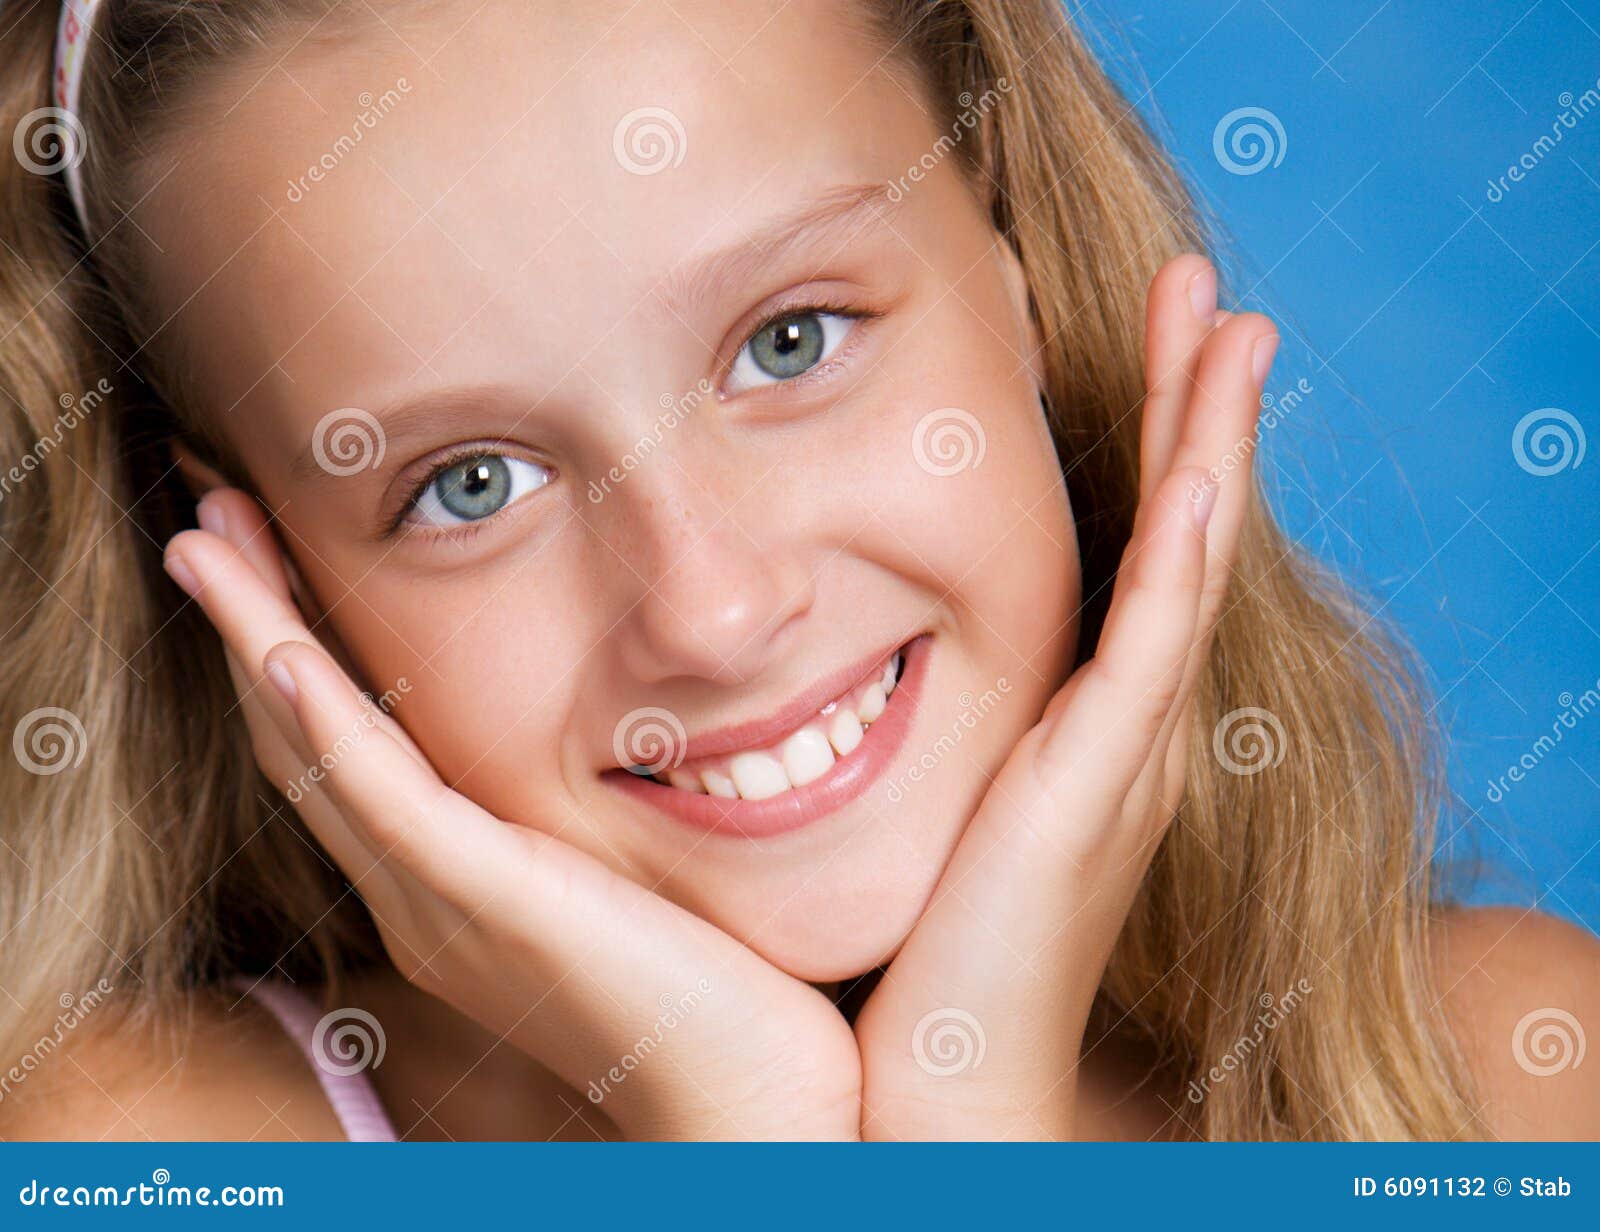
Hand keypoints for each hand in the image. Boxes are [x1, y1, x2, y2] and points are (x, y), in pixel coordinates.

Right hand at [164, 499, 860, 1140]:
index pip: (345, 753)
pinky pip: (389, 805)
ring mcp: (444, 906)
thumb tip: (608, 745)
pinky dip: (330, 724)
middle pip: (301, 741)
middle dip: (250, 623)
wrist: (746, 1102)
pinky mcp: (492, 906)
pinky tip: (284, 653)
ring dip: (256, 640)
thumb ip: (578, 822)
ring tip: (206, 538)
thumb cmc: (710, 990)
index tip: (268, 559)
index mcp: (447, 890)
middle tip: (207, 519)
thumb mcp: (620, 882)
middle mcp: (419, 898)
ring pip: (318, 755)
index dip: (292, 653)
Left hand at [853, 254, 1274, 1138]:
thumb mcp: (933, 805)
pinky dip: (1183, 557)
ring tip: (1231, 325)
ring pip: (1191, 564)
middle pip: (1188, 533)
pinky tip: (1198, 471)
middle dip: (1204, 409)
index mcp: (1092, 725)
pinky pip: (1151, 650)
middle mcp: (1133, 727)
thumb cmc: (923, 956)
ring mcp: (1129, 754)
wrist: (940, 1086)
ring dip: (1212, 439)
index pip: (1145, 554)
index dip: (1164, 445)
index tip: (1162, 345)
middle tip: (1215, 295)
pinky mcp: (1098, 788)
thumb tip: (842, 659)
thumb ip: (923, 726)